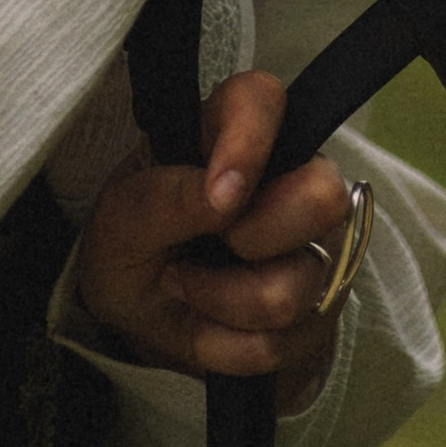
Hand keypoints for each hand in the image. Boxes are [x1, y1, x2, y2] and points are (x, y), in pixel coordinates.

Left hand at [72, 72, 354, 413]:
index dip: (251, 139)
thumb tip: (226, 194)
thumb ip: (166, 197)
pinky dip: (228, 347)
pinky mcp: (319, 310)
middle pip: (324, 195)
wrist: (141, 322)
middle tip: (208, 244)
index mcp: (227, 132)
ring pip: (301, 284)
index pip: (262, 99)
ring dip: (224, 304)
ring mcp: (314, 246)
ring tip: (186, 288)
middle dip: (256, 239)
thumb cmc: (131, 246)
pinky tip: (206, 327)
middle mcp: (290, 179)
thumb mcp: (121, 221)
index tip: (223, 193)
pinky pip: (286, 342)